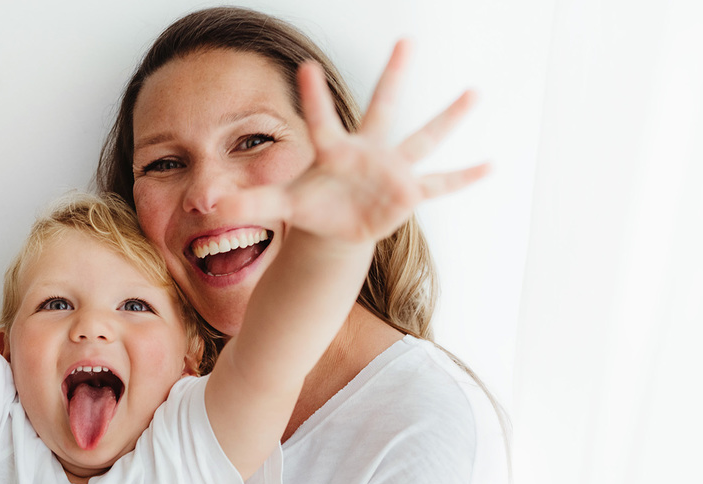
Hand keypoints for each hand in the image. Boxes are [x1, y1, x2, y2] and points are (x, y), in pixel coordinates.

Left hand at [219, 41, 488, 245]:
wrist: (335, 224)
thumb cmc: (311, 205)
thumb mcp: (279, 204)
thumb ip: (249, 199)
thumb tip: (211, 203)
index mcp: (333, 150)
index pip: (321, 120)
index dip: (312, 97)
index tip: (305, 65)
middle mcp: (367, 151)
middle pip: (382, 107)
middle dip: (393, 76)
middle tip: (406, 39)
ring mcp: (391, 169)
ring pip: (423, 138)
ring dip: (448, 118)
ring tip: (474, 91)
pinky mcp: (407, 192)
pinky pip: (440, 183)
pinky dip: (464, 177)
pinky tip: (491, 164)